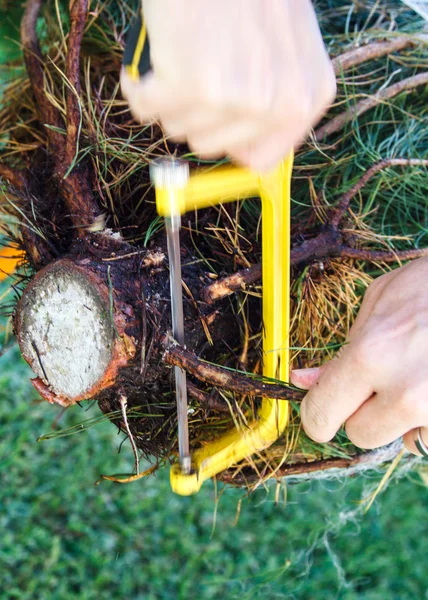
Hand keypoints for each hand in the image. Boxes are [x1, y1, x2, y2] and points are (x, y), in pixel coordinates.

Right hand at [121, 0, 335, 169]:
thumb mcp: (285, 47)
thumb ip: (273, 102)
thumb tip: (243, 158)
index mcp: (307, 98)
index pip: (260, 161)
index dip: (229, 143)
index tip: (214, 123)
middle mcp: (279, 104)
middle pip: (212, 147)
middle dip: (194, 114)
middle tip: (196, 69)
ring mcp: (238, 96)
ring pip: (178, 129)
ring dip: (168, 97)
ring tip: (179, 54)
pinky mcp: (192, 83)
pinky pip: (146, 110)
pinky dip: (138, 87)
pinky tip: (152, 58)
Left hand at [290, 257, 427, 456]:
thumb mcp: (378, 302)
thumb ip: (342, 349)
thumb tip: (302, 382)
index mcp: (371, 355)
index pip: (321, 415)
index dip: (317, 414)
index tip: (323, 410)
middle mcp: (406, 392)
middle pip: (360, 435)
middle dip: (364, 412)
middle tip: (384, 379)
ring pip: (402, 441)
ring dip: (404, 420)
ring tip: (421, 377)